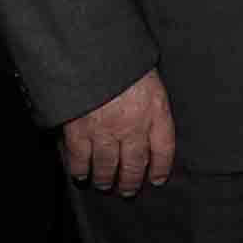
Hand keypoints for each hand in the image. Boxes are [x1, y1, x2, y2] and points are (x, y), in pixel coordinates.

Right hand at [63, 69, 176, 196]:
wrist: (93, 51)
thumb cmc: (124, 60)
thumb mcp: (150, 77)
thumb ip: (152, 102)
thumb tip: (150, 120)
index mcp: (155, 110)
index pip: (164, 148)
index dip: (161, 167)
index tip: (157, 179)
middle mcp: (133, 126)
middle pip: (134, 163)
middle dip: (130, 181)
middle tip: (127, 191)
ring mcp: (104, 130)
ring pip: (107, 166)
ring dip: (105, 179)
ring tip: (104, 185)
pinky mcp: (78, 131)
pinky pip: (79, 159)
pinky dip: (79, 170)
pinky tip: (80, 176)